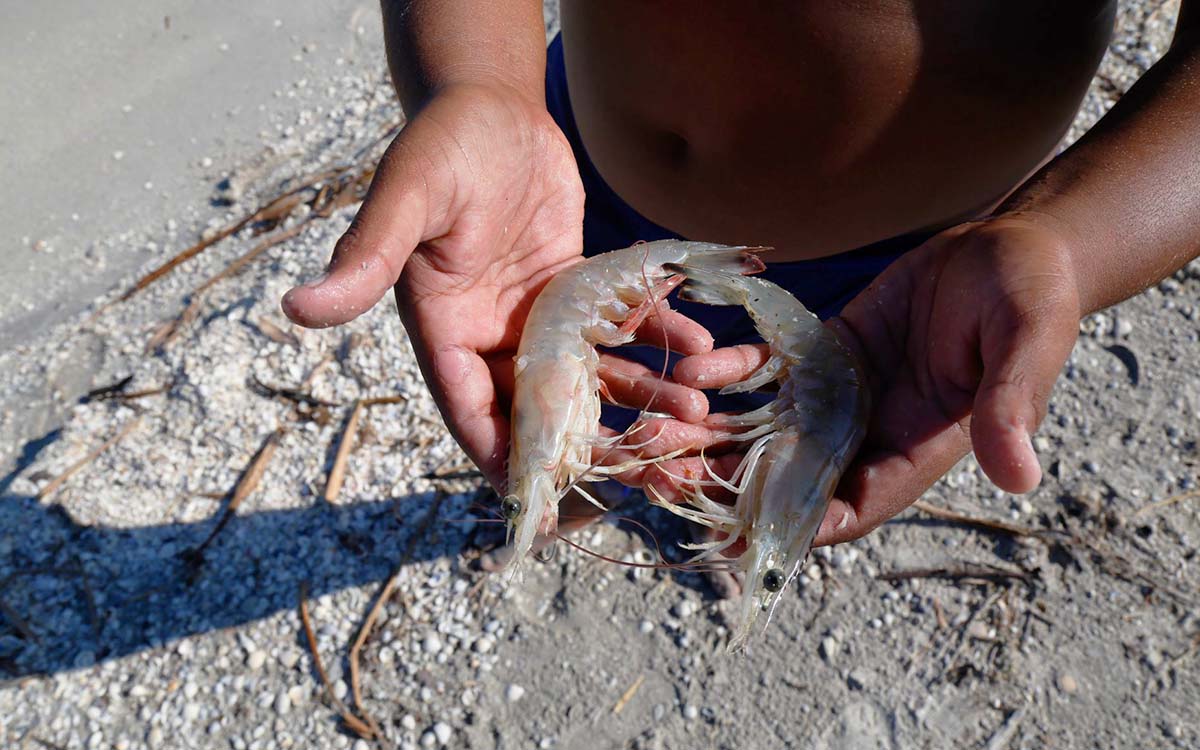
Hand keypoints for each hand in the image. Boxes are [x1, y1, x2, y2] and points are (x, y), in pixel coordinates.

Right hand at [282, 83, 710, 487]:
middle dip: (597, 447)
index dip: (508, 458)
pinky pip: (620, 326)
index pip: (471, 411)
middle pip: (544, 409)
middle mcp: (491, 336)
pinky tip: (701, 349)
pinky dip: (659, 337)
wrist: (488, 104)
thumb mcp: (406, 199)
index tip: (552, 506)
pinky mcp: (576, 290)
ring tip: (697, 421)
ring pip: (593, 376)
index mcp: (444, 332)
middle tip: (656, 476)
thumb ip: (366, 257)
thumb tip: (297, 309)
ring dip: (644, 400)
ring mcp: (537, 317)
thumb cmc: (440, 144)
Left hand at [629, 214, 1082, 545]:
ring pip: (766, 429)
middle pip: (789, 476)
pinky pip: (768, 372)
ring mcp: (841, 393)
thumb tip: (1021, 476)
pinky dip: (729, 374)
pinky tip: (690, 372)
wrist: (1008, 247)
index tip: (736, 534)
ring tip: (651, 435)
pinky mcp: (823, 352)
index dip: (795, 526)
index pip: (850, 508)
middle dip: (727, 485)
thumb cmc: (1031, 296)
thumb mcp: (1026, 345)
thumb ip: (1011, 406)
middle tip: (663, 482)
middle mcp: (869, 432)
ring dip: (710, 437)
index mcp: (915, 450)